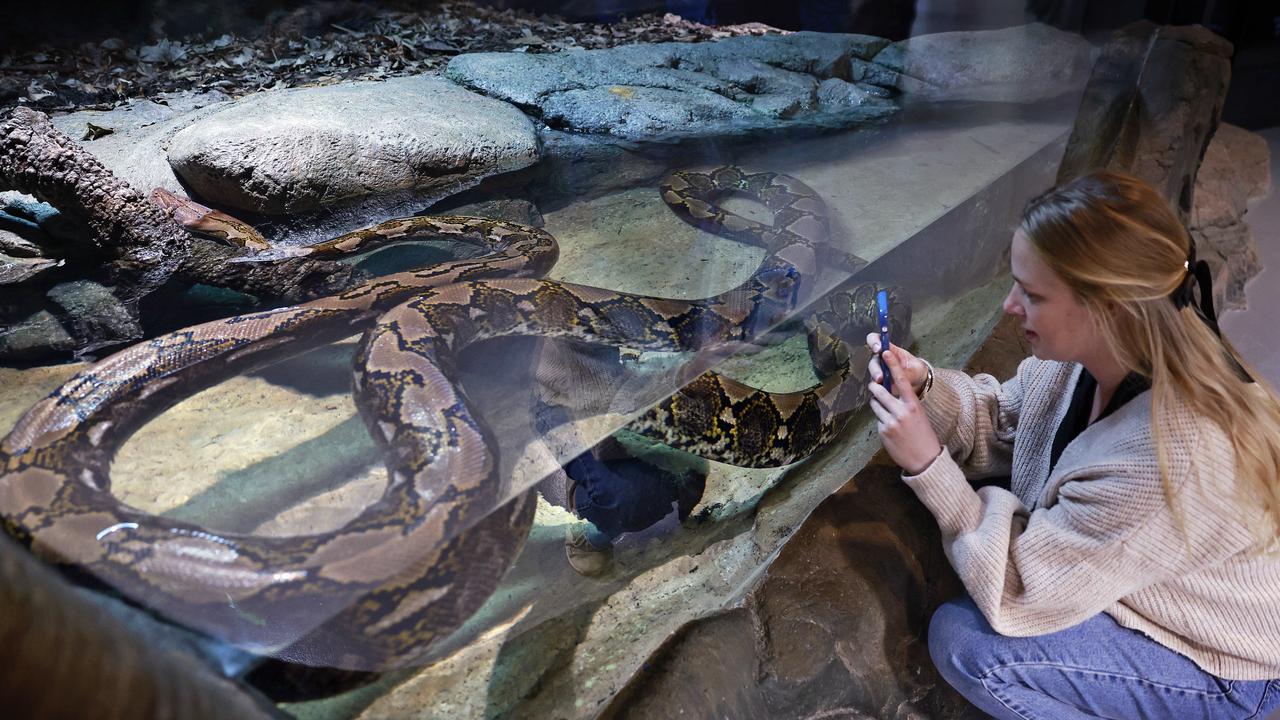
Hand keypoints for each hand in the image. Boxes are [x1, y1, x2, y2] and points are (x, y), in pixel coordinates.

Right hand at [865, 333, 927, 392]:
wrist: (919, 384)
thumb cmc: (916, 371)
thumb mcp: (916, 368)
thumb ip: (906, 369)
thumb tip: (899, 369)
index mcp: (890, 350)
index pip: (876, 340)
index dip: (874, 342)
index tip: (878, 348)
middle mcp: (882, 360)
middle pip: (873, 361)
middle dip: (875, 368)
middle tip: (880, 375)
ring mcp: (880, 372)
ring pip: (873, 374)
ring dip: (876, 378)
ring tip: (882, 382)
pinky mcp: (879, 383)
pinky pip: (875, 386)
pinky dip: (878, 388)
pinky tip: (884, 389)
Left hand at [867, 347, 942, 475]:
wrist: (925, 459)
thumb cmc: (923, 434)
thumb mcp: (919, 415)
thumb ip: (905, 403)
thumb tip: (888, 392)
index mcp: (913, 404)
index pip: (901, 380)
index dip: (892, 364)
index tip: (885, 352)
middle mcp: (901, 411)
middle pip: (879, 390)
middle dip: (875, 387)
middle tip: (874, 385)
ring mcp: (891, 421)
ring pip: (875, 404)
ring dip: (876, 404)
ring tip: (887, 411)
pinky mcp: (883, 431)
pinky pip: (877, 419)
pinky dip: (880, 419)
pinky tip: (890, 429)